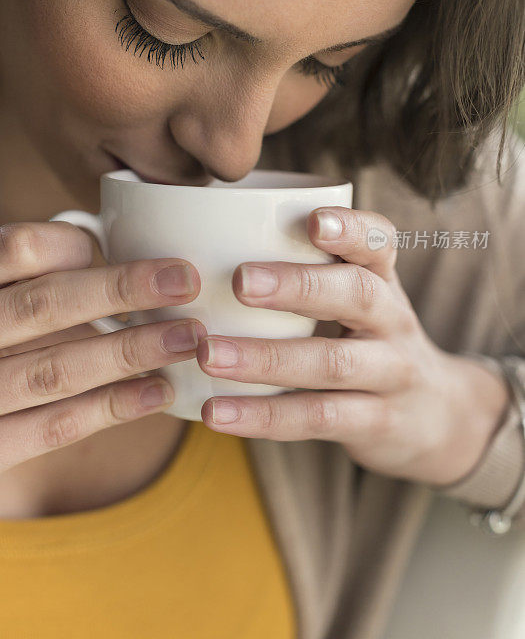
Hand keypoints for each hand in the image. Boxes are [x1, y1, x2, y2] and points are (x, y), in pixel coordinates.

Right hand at [0, 221, 205, 479]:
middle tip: (185, 281)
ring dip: (129, 352)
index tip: (126, 247)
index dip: (74, 245)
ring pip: (55, 369)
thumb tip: (104, 244)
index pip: (17, 249)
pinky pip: (53, 427)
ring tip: (187, 339)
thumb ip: (32, 279)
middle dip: (121, 290)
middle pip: (43, 305)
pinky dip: (111, 407)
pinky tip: (159, 392)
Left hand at [197, 207, 509, 487]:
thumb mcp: (360, 302)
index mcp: (383, 282)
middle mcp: (393, 322)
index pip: (379, 243)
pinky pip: (316, 417)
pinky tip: (215, 412)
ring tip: (209, 353)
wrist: (439, 417)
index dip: (352, 229)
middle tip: (239, 281)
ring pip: (331, 363)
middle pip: (357, 296)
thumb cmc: (372, 342)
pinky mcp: (375, 423)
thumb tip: (206, 243)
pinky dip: (263, 416)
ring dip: (265, 358)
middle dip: (299, 286)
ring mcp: (390, 374)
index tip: (313, 221)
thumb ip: (309, 272)